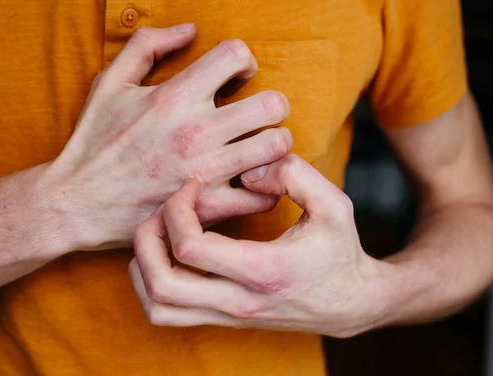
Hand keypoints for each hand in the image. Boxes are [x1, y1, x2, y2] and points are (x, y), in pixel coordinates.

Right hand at [39, 25, 292, 249]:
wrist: (77, 203)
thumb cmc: (94, 141)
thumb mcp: (110, 84)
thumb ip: (146, 46)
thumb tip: (189, 31)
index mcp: (174, 96)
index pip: (236, 56)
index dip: (244, 61)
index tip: (237, 76)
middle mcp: (196, 132)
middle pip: (273, 104)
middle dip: (270, 105)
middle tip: (256, 115)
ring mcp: (205, 171)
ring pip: (276, 147)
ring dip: (273, 144)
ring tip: (257, 147)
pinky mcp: (206, 207)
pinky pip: (262, 197)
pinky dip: (265, 188)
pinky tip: (250, 182)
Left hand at [129, 154, 388, 337]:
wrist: (350, 303)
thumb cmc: (340, 251)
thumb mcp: (334, 204)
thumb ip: (295, 175)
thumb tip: (247, 172)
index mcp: (262, 270)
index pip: (189, 247)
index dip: (177, 209)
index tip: (193, 185)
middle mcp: (237, 300)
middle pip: (160, 283)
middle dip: (146, 239)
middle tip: (162, 210)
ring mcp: (226, 315)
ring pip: (156, 306)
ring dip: (142, 265)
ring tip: (158, 232)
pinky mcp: (222, 319)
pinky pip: (166, 312)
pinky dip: (151, 283)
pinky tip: (167, 254)